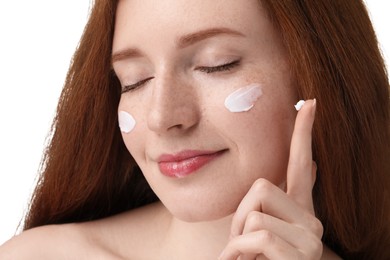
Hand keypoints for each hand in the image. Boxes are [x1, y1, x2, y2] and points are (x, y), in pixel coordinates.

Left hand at [219, 99, 322, 259]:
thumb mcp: (257, 231)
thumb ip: (270, 203)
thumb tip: (312, 163)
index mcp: (297, 208)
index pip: (302, 162)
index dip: (304, 132)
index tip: (310, 102)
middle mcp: (310, 218)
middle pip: (261, 186)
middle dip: (240, 216)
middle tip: (241, 244)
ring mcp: (310, 237)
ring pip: (255, 214)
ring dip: (238, 240)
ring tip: (247, 258)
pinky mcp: (302, 254)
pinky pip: (256, 236)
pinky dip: (238, 253)